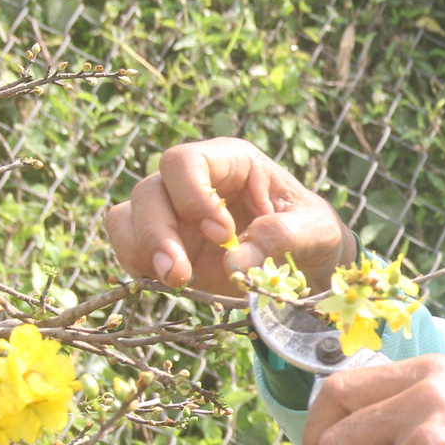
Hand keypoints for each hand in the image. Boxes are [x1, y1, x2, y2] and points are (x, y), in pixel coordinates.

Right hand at [103, 138, 349, 295]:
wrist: (309, 263)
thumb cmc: (313, 232)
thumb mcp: (316, 230)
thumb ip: (283, 237)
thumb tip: (234, 260)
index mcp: (231, 161)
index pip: (186, 160)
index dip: (192, 195)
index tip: (221, 234)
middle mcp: (195, 182)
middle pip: (149, 191)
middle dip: (158, 233)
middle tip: (181, 274)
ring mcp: (174, 212)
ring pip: (127, 216)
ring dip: (142, 250)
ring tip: (176, 281)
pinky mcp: (165, 244)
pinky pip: (128, 245)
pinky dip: (138, 266)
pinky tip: (172, 283)